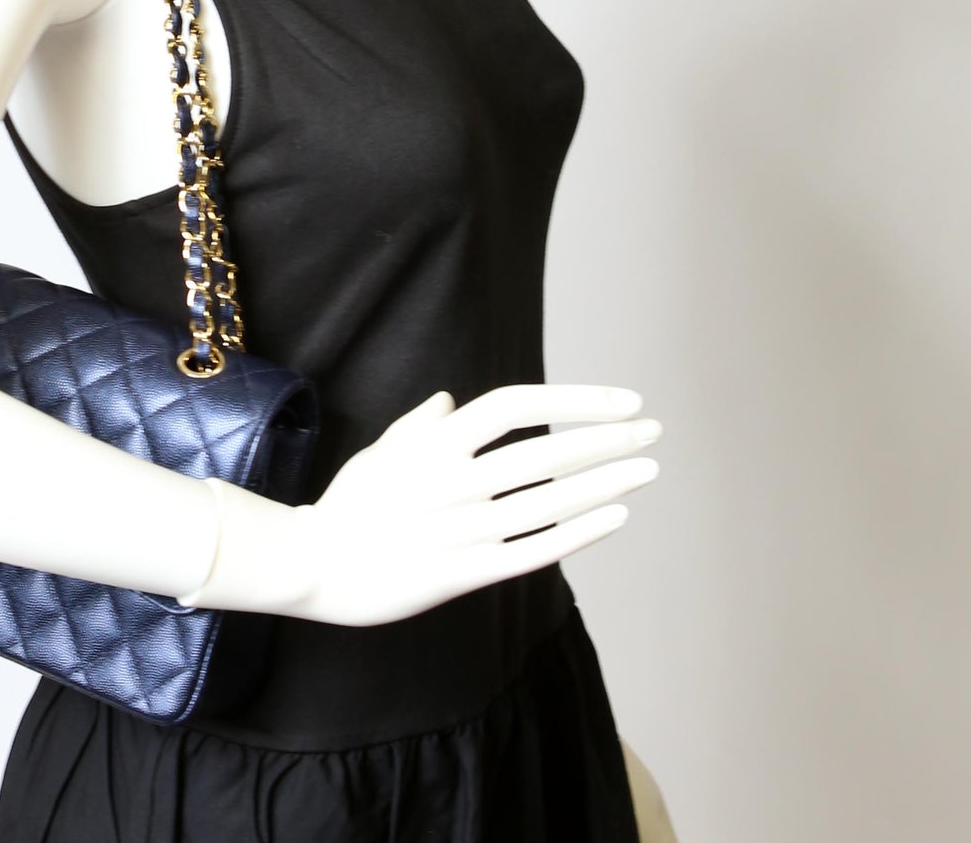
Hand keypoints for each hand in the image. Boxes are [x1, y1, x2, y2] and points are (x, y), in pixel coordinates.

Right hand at [275, 383, 659, 626]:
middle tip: (652, 430)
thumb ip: (419, 425)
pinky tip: (615, 516)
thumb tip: (448, 401)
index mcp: (436, 442)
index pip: (516, 405)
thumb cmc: (349, 505)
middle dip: (606, 439)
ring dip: (605, 482)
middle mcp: (457, 481)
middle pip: (546, 453)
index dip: (572, 399)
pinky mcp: (469, 572)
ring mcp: (466, 528)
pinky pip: (537, 550)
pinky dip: (580, 532)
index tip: (619, 400)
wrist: (318, 566)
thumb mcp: (379, 451)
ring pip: (551, 501)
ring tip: (647, 468)